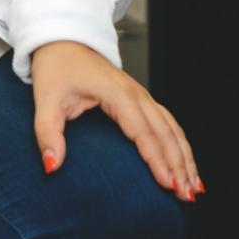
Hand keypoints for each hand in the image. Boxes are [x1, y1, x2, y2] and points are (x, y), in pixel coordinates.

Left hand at [31, 40, 201, 201]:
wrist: (62, 42)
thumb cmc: (55, 69)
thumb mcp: (45, 100)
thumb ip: (47, 133)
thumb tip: (51, 164)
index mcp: (118, 94)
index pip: (144, 132)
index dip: (157, 160)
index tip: (167, 184)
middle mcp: (137, 94)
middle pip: (166, 134)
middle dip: (179, 166)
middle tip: (186, 196)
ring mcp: (142, 96)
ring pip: (173, 130)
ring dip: (185, 158)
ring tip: (194, 188)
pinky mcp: (142, 100)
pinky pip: (169, 124)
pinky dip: (180, 145)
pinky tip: (187, 165)